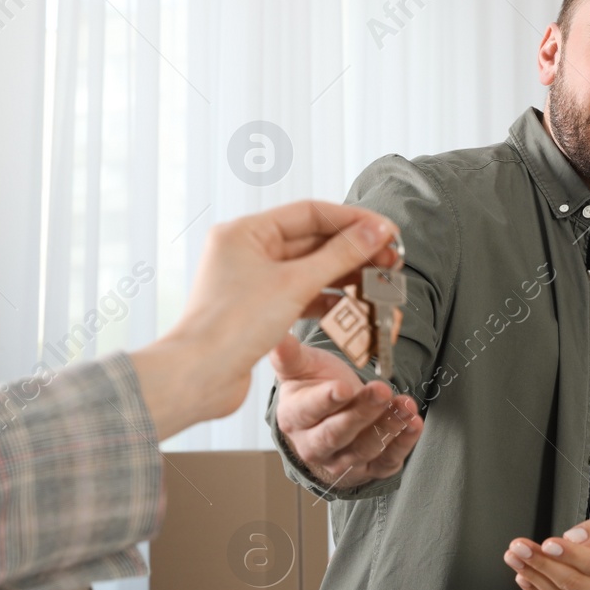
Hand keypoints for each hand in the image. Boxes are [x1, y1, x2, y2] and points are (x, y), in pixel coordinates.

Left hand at [130, 200, 402, 437]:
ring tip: (378, 281)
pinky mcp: (259, 309)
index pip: (310, 213)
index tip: (386, 230)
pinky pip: (301, 294)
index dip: (353, 220)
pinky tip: (352, 304)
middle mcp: (247, 251)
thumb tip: (374, 232)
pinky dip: (327, 298)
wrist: (199, 376)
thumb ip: (339, 255)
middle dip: (354, 249)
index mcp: (245, 232)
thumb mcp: (295, 284)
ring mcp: (253, 281)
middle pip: (312, 240)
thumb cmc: (231, 327)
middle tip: (390, 259)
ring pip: (309, 269)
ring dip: (345, 274)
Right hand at [270, 337, 422, 488]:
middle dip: (362, 412)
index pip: (309, 411)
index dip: (326, 400)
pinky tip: (414, 423)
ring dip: (389, 426)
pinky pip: (387, 460)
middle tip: (381, 391)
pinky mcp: (368, 470)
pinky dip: (404, 443)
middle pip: (338, 433)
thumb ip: (289, 354)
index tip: (342, 388)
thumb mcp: (301, 368)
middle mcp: (314, 445)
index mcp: (294, 418)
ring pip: (365, 448)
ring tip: (406, 404)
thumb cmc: (314, 388)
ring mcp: (342, 461)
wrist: (326, 422)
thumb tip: (274, 333)